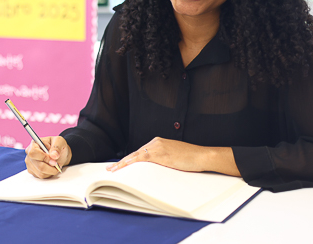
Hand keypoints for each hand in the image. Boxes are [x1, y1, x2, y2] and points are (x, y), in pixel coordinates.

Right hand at [25, 136, 71, 178]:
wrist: (58, 153)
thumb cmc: (57, 146)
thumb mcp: (59, 141)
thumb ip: (57, 147)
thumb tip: (53, 155)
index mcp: (34, 144)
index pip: (33, 153)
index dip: (44, 158)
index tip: (54, 160)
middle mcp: (29, 154)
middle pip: (38, 165)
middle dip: (50, 166)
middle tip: (57, 164)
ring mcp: (30, 164)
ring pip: (40, 173)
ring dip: (51, 171)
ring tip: (55, 165)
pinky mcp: (32, 171)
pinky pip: (41, 176)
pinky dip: (49, 174)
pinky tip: (51, 168)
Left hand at [106, 137, 238, 175]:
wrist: (202, 156)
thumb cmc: (191, 159)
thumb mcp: (173, 158)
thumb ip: (162, 161)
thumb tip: (152, 170)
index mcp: (158, 142)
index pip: (139, 152)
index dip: (128, 159)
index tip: (119, 165)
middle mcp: (156, 142)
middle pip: (135, 153)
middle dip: (122, 162)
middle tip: (111, 169)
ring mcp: (158, 147)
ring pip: (136, 155)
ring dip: (123, 163)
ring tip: (113, 170)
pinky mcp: (161, 153)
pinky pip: (142, 158)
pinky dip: (132, 162)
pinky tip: (125, 166)